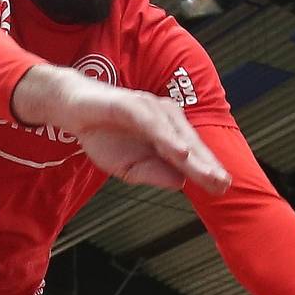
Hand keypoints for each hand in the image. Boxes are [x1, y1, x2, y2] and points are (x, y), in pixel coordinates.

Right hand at [19, 68, 228, 194]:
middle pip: (189, 144)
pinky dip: (167, 137)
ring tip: (207, 173)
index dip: (206, 171)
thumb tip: (180, 182)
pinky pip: (152, 123)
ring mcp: (149, 109)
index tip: (222, 189)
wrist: (72, 109)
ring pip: (175, 134)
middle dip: (207, 165)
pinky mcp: (131, 105)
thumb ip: (154, 174)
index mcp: (167, 133)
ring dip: (192, 155)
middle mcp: (164, 118)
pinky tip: (179, 152)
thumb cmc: (103, 135)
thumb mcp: (128, 167)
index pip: (191, 154)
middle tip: (223, 184)